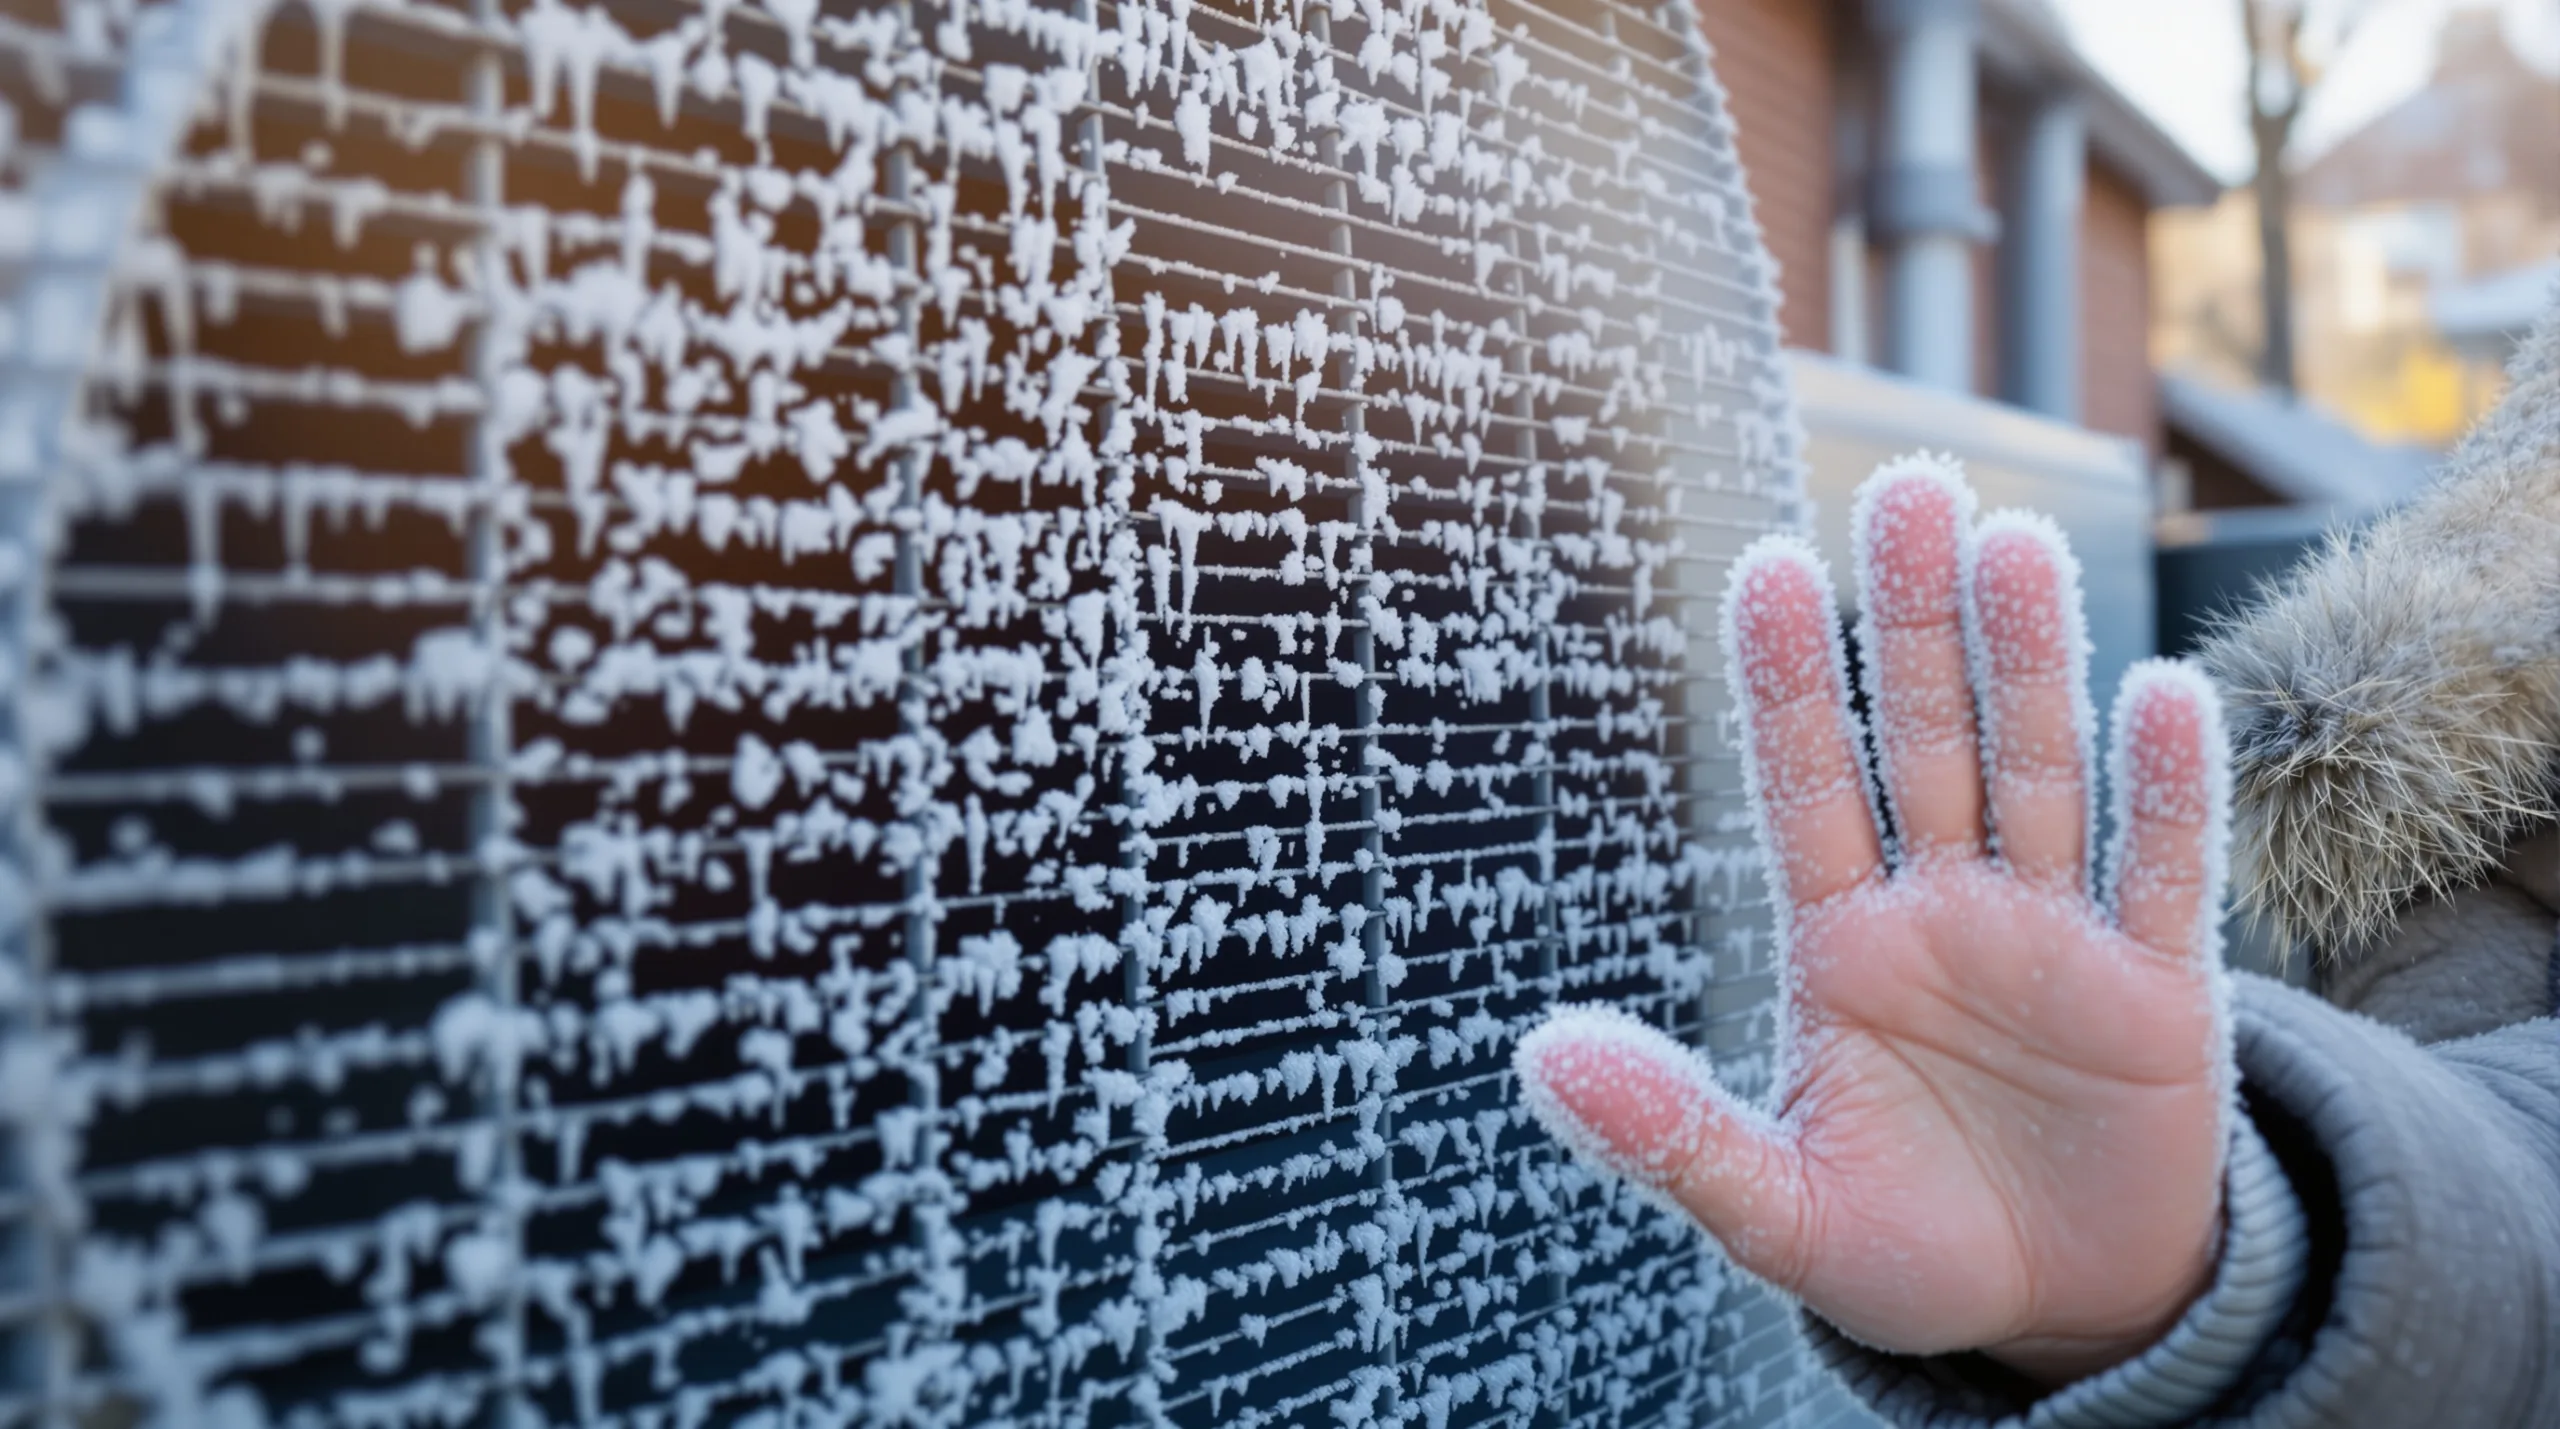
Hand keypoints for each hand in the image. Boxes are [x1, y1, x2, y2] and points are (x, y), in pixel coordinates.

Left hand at [1517, 459, 2233, 1382]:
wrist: (2066, 1312)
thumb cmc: (1909, 1249)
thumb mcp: (1777, 1211)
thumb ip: (1671, 1133)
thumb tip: (1537, 1056)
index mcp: (1841, 946)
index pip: (1807, 784)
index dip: (1792, 678)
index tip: (1765, 565)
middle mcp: (1944, 911)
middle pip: (1927, 738)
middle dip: (1915, 619)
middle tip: (1910, 486)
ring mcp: (2054, 936)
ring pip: (2040, 770)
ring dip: (2032, 661)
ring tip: (2016, 541)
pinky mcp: (2159, 989)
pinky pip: (2166, 872)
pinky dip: (2169, 789)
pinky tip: (2165, 692)